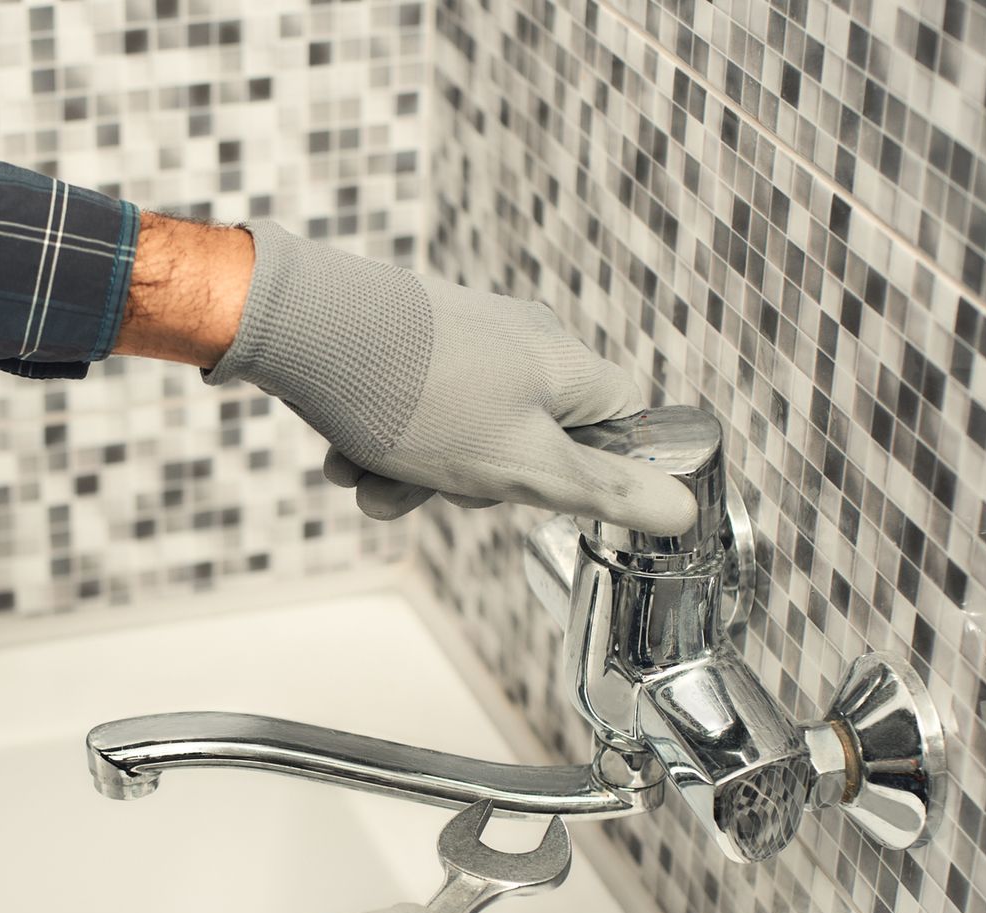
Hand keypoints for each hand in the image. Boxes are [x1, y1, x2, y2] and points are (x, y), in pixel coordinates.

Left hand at [203, 222, 697, 529]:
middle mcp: (520, 342)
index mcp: (566, 364)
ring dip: (410, 477)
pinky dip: (377, 447)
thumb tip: (682, 508)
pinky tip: (342, 455)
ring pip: (457, 439)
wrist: (302, 330)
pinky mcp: (404, 345)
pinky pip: (410, 416)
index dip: (597, 473)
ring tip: (369, 478)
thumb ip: (603, 492)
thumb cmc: (420, 398)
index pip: (623, 424)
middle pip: (529, 443)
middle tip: (441, 484)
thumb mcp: (523, 465)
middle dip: (474, 484)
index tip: (554, 495)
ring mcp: (458, 341)